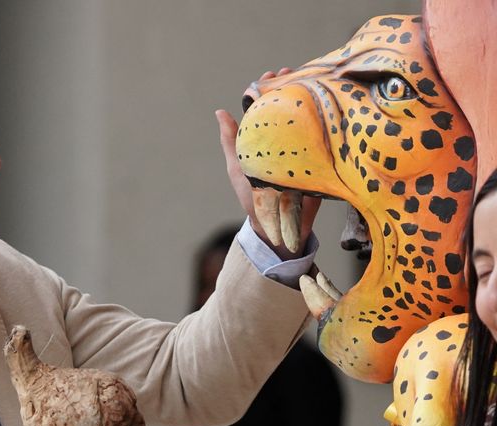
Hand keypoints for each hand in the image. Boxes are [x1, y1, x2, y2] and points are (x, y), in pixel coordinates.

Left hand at [215, 70, 319, 259]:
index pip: (270, 106)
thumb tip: (220, 111)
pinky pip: (329, 138)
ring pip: (311, 118)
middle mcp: (289, 140)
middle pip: (292, 106)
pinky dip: (331, 121)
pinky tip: (332, 106)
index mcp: (269, 138)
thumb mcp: (238, 166)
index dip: (270, 88)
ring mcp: (307, 149)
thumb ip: (231, 141)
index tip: (270, 74)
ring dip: (311, 97)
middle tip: (289, 72)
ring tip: (309, 80)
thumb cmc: (253, 196)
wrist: (277, 226)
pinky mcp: (322, 162)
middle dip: (292, 85)